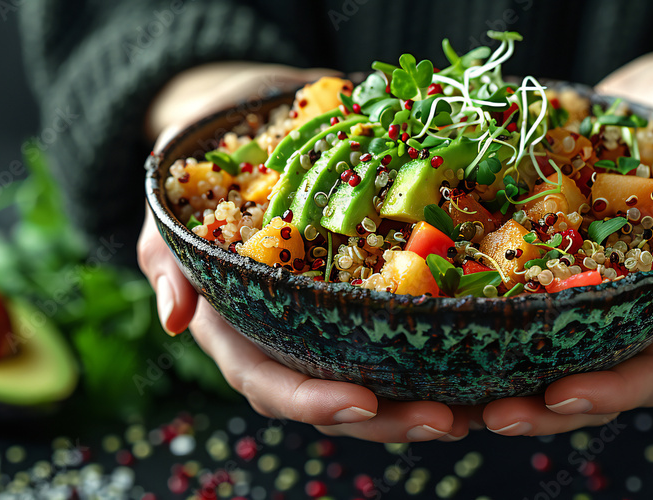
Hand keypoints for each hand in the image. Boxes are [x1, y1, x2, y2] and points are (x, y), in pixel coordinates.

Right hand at [140, 62, 476, 441]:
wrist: (240, 124)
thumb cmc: (197, 175)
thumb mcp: (166, 212)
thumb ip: (165, 260)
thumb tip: (175, 319)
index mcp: (237, 329)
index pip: (270, 382)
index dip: (313, 401)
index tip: (363, 401)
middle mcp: (287, 334)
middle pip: (335, 397)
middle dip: (389, 419)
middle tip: (446, 418)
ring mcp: (328, 315)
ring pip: (376, 374)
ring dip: (426, 397)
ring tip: (479, 405)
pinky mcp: (365, 286)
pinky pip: (402, 323)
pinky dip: (442, 345)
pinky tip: (487, 350)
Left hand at [481, 23, 652, 435]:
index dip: (612, 388)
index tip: (561, 395)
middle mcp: (635, 306)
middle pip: (594, 377)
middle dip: (545, 407)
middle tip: (493, 415)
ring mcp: (589, 291)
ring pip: (548, 356)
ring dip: (505, 383)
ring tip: (454, 402)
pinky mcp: (547, 267)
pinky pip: (515, 306)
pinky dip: (481, 330)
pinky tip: (437, 338)